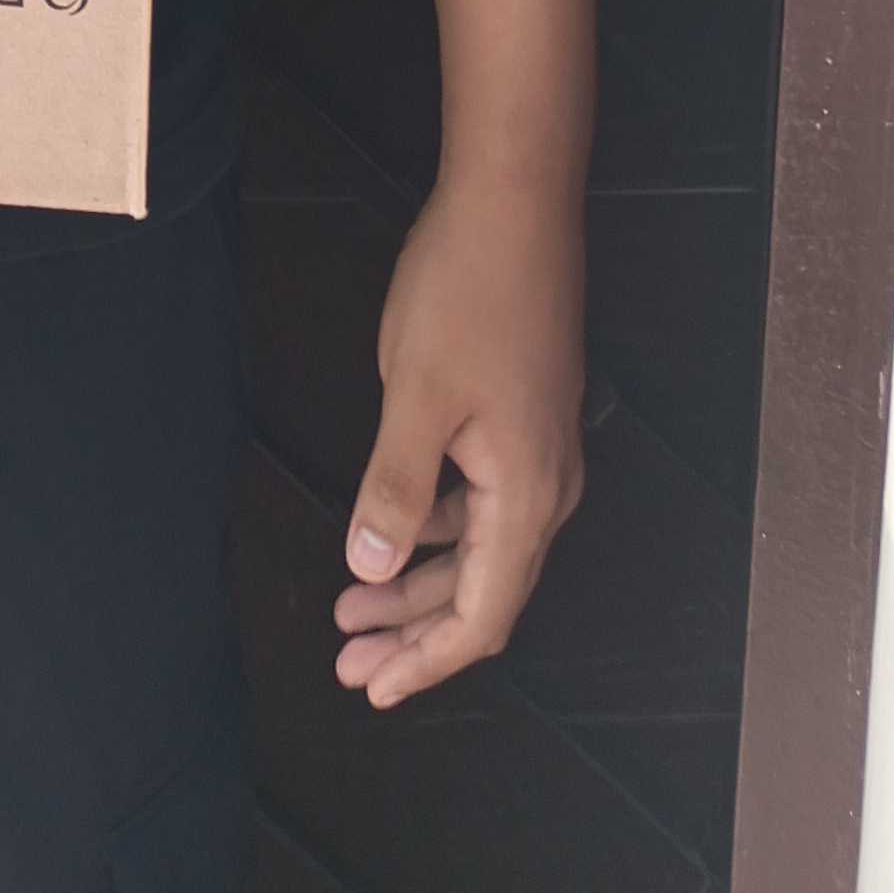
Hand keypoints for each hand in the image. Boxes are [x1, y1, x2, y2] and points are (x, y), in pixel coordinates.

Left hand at [334, 171, 585, 704]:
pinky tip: (389, 528)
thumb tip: (369, 565)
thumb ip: (393, 487)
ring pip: (477, 550)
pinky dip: (432, 528)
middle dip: (413, 633)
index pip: (482, 615)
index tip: (374, 686)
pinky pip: (478, 505)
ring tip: (352, 602)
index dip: (427, 660)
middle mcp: (544, 488)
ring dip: (417, 581)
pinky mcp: (520, 422)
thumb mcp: (415, 393)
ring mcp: (537, 454)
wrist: (515, 205)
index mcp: (526, 495)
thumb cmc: (467, 289)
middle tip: (349, 660)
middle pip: (481, 594)